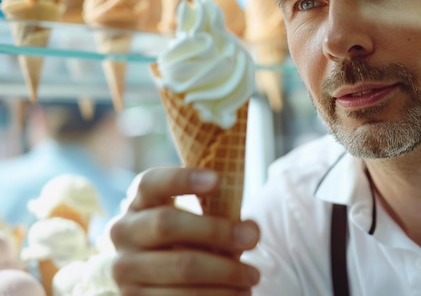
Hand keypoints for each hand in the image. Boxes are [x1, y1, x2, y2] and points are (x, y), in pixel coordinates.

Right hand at [110, 167, 260, 294]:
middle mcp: (123, 232)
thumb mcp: (193, 220)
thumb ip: (219, 217)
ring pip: (180, 266)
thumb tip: (251, 231)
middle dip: (216, 231)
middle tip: (253, 239)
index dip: (182, 179)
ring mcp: (124, 269)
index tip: (217, 180)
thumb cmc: (185, 240)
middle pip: (167, 224)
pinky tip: (239, 293)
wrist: (152, 278)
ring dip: (224, 272)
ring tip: (252, 276)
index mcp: (139, 203)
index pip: (152, 182)